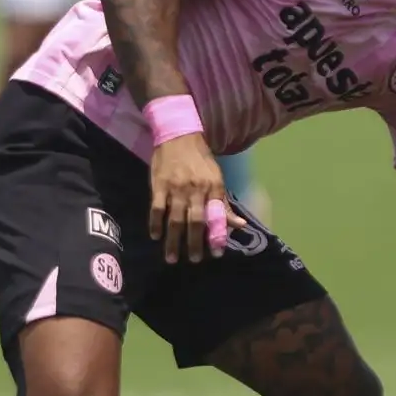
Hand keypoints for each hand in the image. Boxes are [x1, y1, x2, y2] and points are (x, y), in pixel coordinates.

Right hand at [149, 134, 244, 264]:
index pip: (215, 216)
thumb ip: (224, 204)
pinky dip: (155, 224)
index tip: (216, 253)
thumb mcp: (216, 178)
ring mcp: (175, 188)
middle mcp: (195, 189)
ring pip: (175, 219)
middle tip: (194, 260)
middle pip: (194, 222)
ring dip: (173, 241)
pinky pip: (156, 209)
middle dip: (194, 244)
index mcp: (213, 187)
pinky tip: (155, 236)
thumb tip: (240, 225)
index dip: (216, 236)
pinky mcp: (159, 185)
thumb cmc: (199, 160)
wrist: (178, 135)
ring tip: (172, 258)